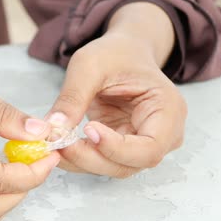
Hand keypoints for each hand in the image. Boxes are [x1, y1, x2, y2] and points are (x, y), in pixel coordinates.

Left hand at [46, 2, 185, 177]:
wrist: (122, 53)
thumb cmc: (115, 54)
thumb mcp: (89, 65)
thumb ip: (73, 97)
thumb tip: (53, 129)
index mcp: (167, 110)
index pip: (149, 147)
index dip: (117, 147)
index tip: (88, 129)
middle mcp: (162, 135)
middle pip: (129, 164)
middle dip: (91, 158)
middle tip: (58, 142)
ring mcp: (141, 144)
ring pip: (113, 167)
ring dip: (81, 161)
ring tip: (54, 143)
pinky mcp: (121, 148)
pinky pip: (101, 160)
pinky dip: (79, 157)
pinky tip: (60, 145)